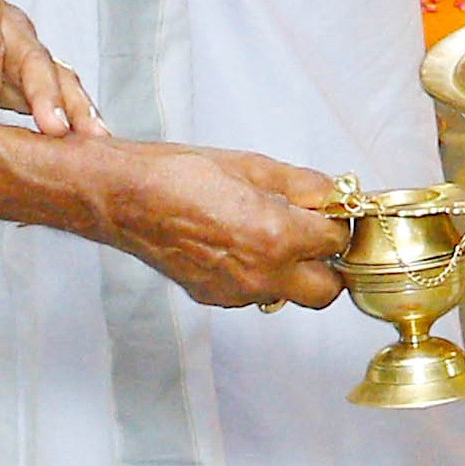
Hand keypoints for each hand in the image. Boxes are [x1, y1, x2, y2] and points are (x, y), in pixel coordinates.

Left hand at [0, 0, 104, 135]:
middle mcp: (9, 21)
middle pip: (32, 56)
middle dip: (46, 93)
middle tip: (54, 128)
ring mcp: (27, 42)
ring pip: (57, 71)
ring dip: (74, 103)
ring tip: (93, 137)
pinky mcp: (34, 65)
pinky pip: (61, 84)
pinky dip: (77, 108)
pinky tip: (91, 136)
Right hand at [110, 141, 349, 310]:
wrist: (128, 199)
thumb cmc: (181, 176)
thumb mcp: (252, 167)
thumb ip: (301, 185)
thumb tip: (330, 194)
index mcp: (278, 236)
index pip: (336, 241)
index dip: (336, 222)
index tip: (330, 213)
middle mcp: (262, 274)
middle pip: (326, 291)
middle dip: (329, 265)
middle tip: (317, 237)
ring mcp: (237, 292)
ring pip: (288, 293)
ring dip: (292, 271)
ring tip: (270, 234)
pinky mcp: (215, 298)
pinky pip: (254, 293)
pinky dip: (258, 274)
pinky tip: (238, 243)